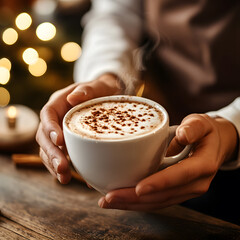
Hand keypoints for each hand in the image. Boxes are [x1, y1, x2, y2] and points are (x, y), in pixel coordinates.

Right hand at [36, 74, 122, 183]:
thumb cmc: (102, 90)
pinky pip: (60, 155)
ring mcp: (60, 130)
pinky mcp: (67, 142)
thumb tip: (73, 98)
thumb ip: (87, 90)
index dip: (50, 128)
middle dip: (52, 153)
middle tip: (62, 167)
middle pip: (45, 136)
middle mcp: (56, 118)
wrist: (107, 95)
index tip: (60, 141)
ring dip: (54, 164)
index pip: (48, 114)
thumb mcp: (98, 86)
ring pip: (49, 149)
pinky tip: (72, 177)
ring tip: (64, 178)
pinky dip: (63, 167)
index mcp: (60, 102)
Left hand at [98, 114, 237, 209]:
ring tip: (108, 202)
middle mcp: (195, 183)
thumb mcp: (202, 124)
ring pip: (157, 203)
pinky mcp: (176, 192)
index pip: (179, 176)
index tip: (138, 188)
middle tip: (110, 198)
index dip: (159, 183)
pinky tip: (120, 200)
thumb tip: (182, 134)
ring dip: (132, 204)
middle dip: (135, 199)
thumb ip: (193, 127)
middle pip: (163, 196)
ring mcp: (185, 191)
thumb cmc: (204, 132)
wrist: (214, 145)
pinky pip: (156, 201)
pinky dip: (137, 202)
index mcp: (203, 165)